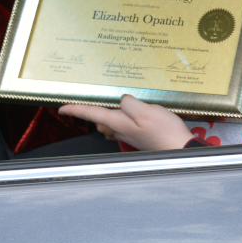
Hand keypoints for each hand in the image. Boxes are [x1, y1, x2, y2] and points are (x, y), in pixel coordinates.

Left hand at [59, 95, 193, 150]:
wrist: (180, 148)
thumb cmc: (165, 133)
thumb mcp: (147, 112)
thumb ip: (130, 103)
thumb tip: (122, 99)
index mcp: (119, 123)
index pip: (91, 114)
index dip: (75, 109)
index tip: (61, 107)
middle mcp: (120, 130)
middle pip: (102, 115)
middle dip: (98, 105)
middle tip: (96, 94)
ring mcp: (129, 133)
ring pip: (115, 117)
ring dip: (116, 108)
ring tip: (125, 99)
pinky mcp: (139, 133)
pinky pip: (127, 120)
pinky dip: (128, 113)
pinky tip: (141, 109)